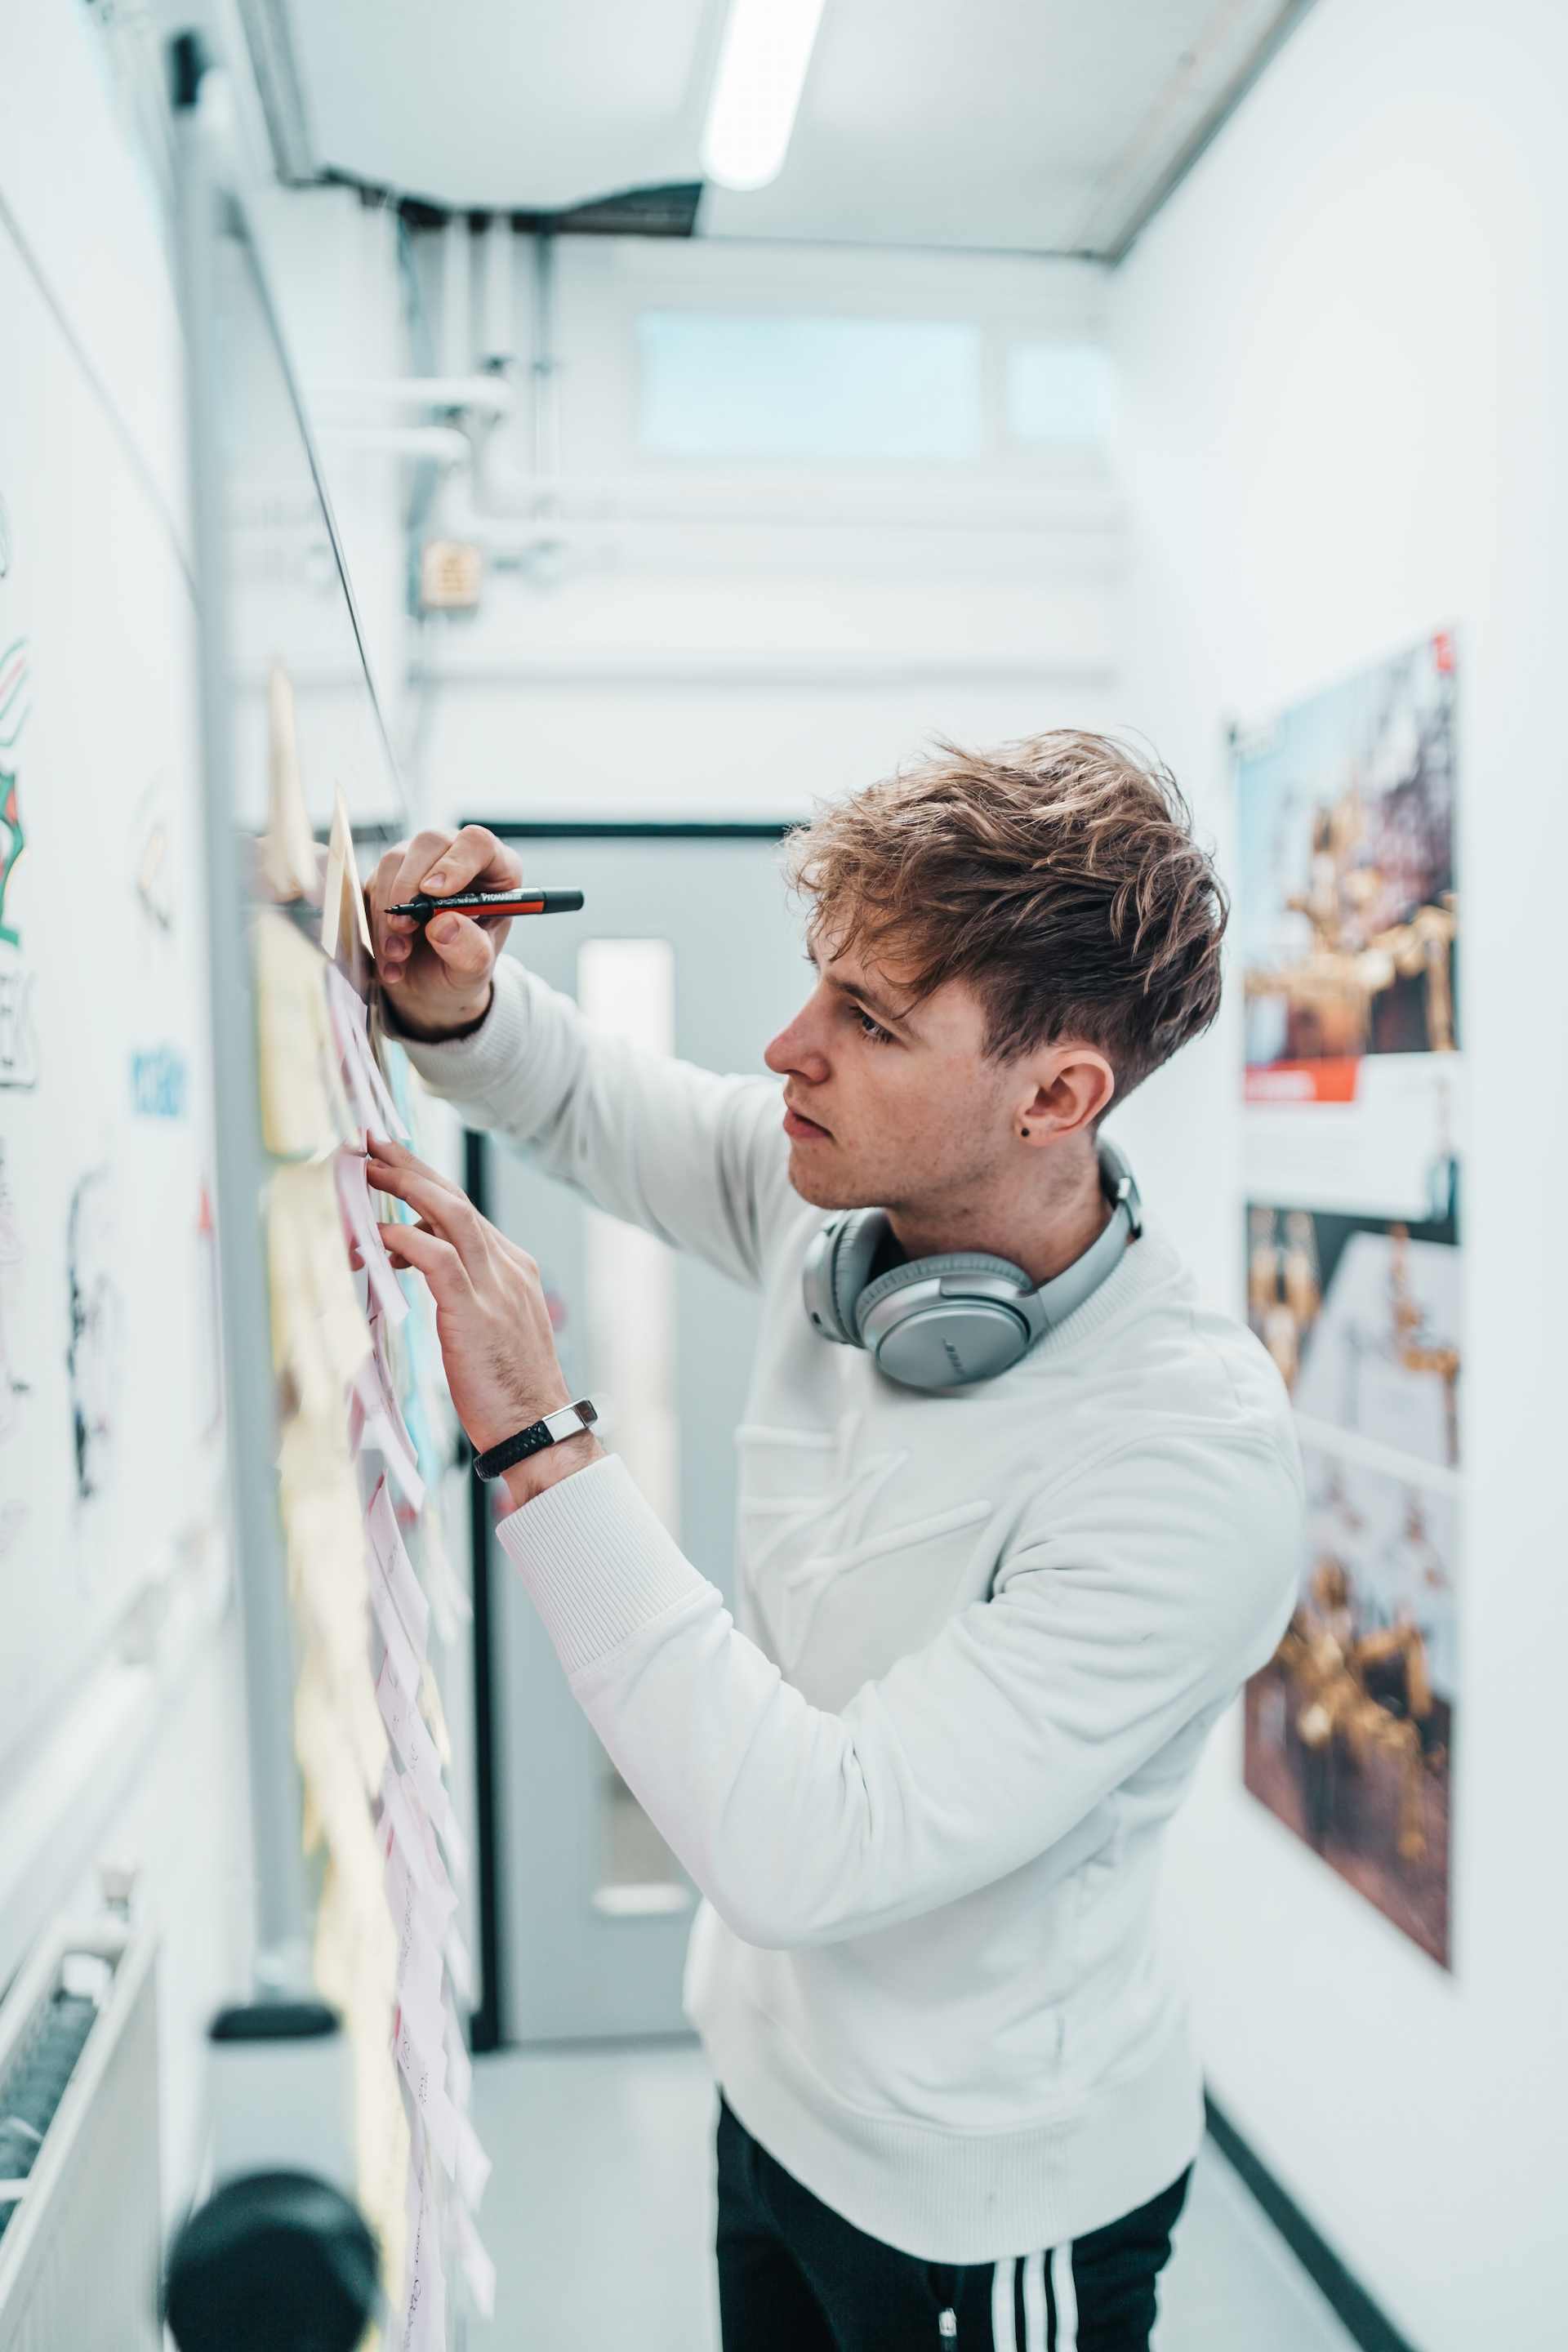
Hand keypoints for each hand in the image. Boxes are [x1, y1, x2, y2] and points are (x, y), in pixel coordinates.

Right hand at [368, 824, 522, 1041]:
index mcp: (495, 870)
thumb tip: (443, 925)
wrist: (432, 986)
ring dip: (389, 911)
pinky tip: (389, 959)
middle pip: (429, 843)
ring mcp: (420, 862)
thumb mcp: (475, 971)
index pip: (478, 843)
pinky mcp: (389, 877)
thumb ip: (470, 950)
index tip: (434, 892)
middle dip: (410, 887)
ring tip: (399, 955)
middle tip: (404, 928)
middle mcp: (456, 856)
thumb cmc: (462, 968)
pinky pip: (372, 885)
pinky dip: (374, 924)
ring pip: (394, 862)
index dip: (456, 862)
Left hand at [369, 1136, 603, 1507]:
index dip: (427, 1182)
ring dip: (405, 1187)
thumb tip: (415, 1260)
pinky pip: (438, 1258)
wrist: (538, 1429)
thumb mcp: (488, 1328)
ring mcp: (496, 1286)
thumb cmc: (508, 1390)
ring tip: (367, 1170)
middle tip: (373, 1144)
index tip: (395, 1162)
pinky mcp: (475, 1311)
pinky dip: (405, 1240)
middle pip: (455, 1200)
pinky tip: (377, 1236)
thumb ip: (462, 1290)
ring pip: (450, 1215)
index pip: (464, 1211)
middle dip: (412, 1168)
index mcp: (513, 1268)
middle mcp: (508, 1267)